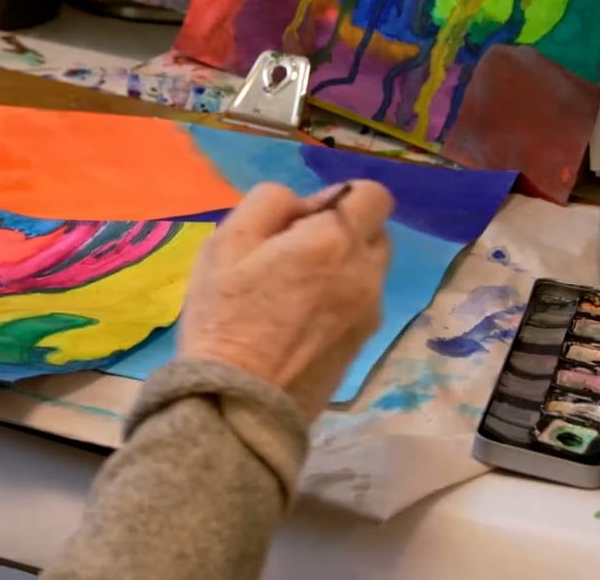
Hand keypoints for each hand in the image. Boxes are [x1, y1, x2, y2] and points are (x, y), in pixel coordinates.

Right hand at [175, 180, 392, 419]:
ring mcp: (369, 315)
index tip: (301, 220)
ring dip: (340, 269)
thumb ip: (269, 203)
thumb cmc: (226, 317)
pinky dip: (337, 302)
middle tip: (291, 254)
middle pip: (374, 234)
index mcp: (335, 242)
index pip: (373, 195)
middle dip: (341, 233)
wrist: (241, 404)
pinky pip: (358, 305)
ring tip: (291, 292)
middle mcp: (365, 275)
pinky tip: (296, 322)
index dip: (338, 198)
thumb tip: (301, 205)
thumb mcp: (227, 242)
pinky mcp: (361, 346)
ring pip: (367, 271)